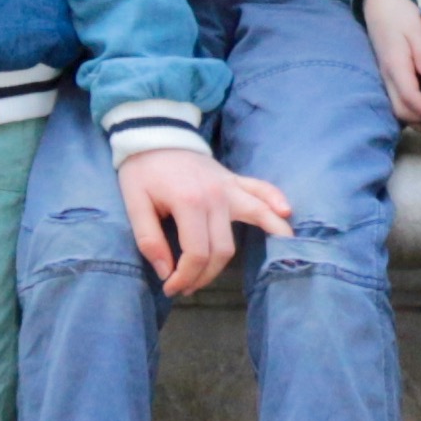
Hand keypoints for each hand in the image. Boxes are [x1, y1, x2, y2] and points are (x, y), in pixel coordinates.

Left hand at [119, 142, 298, 299]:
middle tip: (186, 287)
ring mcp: (230, 186)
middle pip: (222, 249)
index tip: (171, 287)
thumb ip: (149, 239)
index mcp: (189, 202)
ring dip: (261, 245)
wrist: (154, 133)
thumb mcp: (133, 204)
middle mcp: (216, 196)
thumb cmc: (142, 170)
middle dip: (206, 275)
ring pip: (253, 222)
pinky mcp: (235, 179)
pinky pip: (262, 189)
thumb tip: (166, 272)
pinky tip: (286, 216)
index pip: (197, 253)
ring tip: (266, 266)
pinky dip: (276, 201)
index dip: (185, 277)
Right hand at [358, 0, 420, 131]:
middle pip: (401, 110)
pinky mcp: (388, 77)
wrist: (378, 5)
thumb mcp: (415, 26)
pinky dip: (413, 109)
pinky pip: (398, 100)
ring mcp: (386, 78)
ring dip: (417, 118)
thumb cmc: (399, 14)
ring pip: (398, 109)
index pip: (409, 96)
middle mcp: (387, 76)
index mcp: (395, 64)